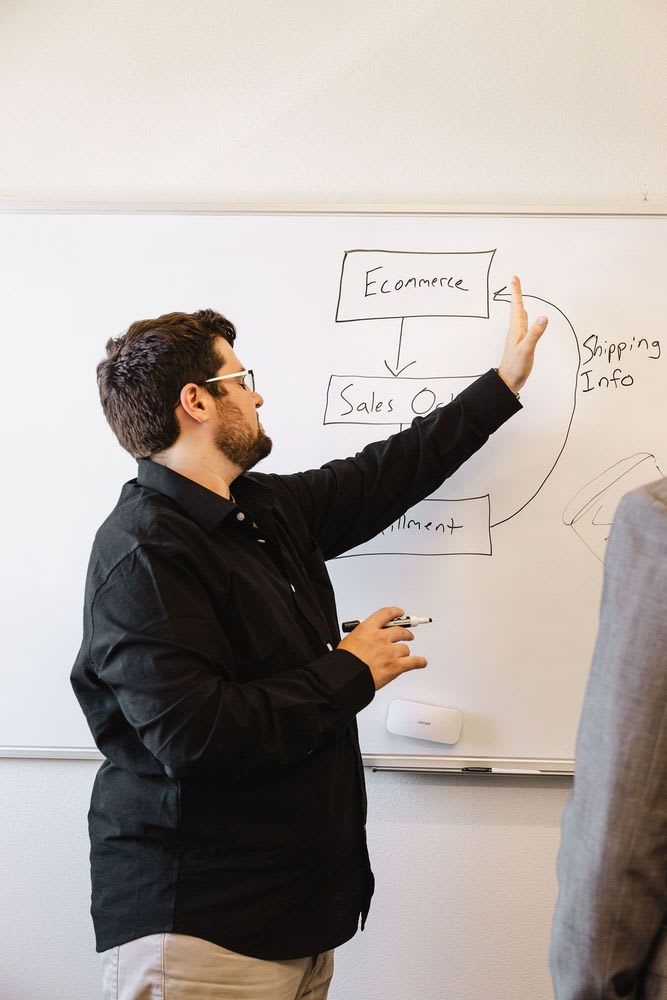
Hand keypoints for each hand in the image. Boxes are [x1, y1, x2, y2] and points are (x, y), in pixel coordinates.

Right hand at [338, 606, 427, 689]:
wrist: (346, 677)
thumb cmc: (344, 661)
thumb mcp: (349, 640)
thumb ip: (362, 636)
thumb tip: (368, 638)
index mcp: (368, 628)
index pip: (386, 614)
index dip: (396, 613)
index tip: (400, 613)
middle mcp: (381, 637)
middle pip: (400, 630)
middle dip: (405, 633)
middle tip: (407, 635)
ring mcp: (389, 651)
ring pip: (405, 648)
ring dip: (405, 651)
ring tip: (405, 654)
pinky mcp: (395, 666)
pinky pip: (413, 662)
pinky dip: (419, 662)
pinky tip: (421, 662)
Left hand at [497, 276, 547, 394]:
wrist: (508, 381)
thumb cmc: (516, 366)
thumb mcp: (527, 349)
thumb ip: (535, 334)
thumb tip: (543, 317)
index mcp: (517, 329)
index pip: (518, 307)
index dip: (516, 293)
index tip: (514, 279)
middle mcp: (516, 330)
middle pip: (517, 308)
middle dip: (517, 294)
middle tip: (515, 282)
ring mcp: (518, 336)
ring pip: (520, 316)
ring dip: (520, 305)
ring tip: (519, 296)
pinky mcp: (521, 343)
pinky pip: (524, 325)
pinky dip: (525, 317)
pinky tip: (526, 317)